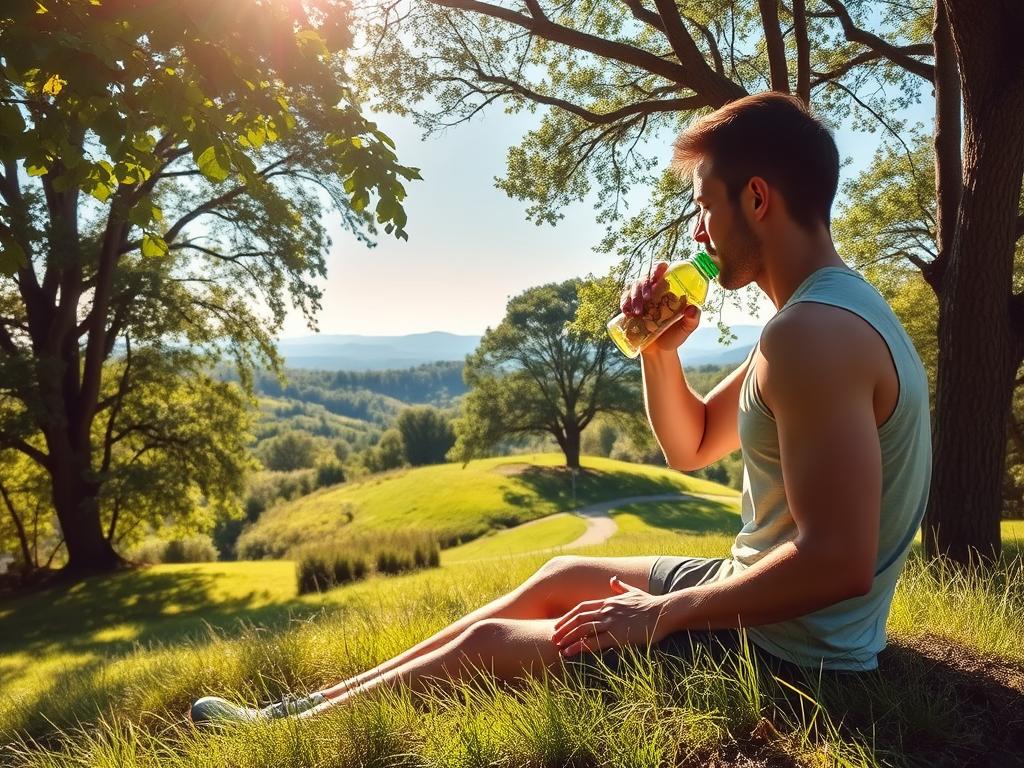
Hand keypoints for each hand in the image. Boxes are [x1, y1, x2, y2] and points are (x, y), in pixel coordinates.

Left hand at [550, 575, 672, 656]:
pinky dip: (580, 647)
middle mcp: (606, 610)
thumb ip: (620, 587)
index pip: (581, 607)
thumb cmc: (650, 603)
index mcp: (608, 601)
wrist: (664, 611)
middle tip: (553, 637)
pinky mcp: (618, 635)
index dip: (568, 617)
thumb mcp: (633, 592)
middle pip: (578, 618)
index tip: (558, 624)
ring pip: (583, 629)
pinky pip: (594, 641)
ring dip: (568, 638)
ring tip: (558, 647)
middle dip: (563, 628)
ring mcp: (611, 622)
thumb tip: (613, 579)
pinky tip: (571, 653)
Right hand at [619, 262, 700, 353]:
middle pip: (645, 275)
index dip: (658, 268)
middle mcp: (654, 289)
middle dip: (644, 284)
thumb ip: (693, 320)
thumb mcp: (686, 328)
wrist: (658, 351)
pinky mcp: (630, 306)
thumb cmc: (674, 335)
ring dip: (634, 297)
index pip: (662, 269)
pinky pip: (624, 298)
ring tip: (638, 312)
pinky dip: (624, 303)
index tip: (658, 276)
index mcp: (669, 289)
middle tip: (648, 297)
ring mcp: (641, 297)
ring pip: (633, 286)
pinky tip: (627, 312)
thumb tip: (692, 309)